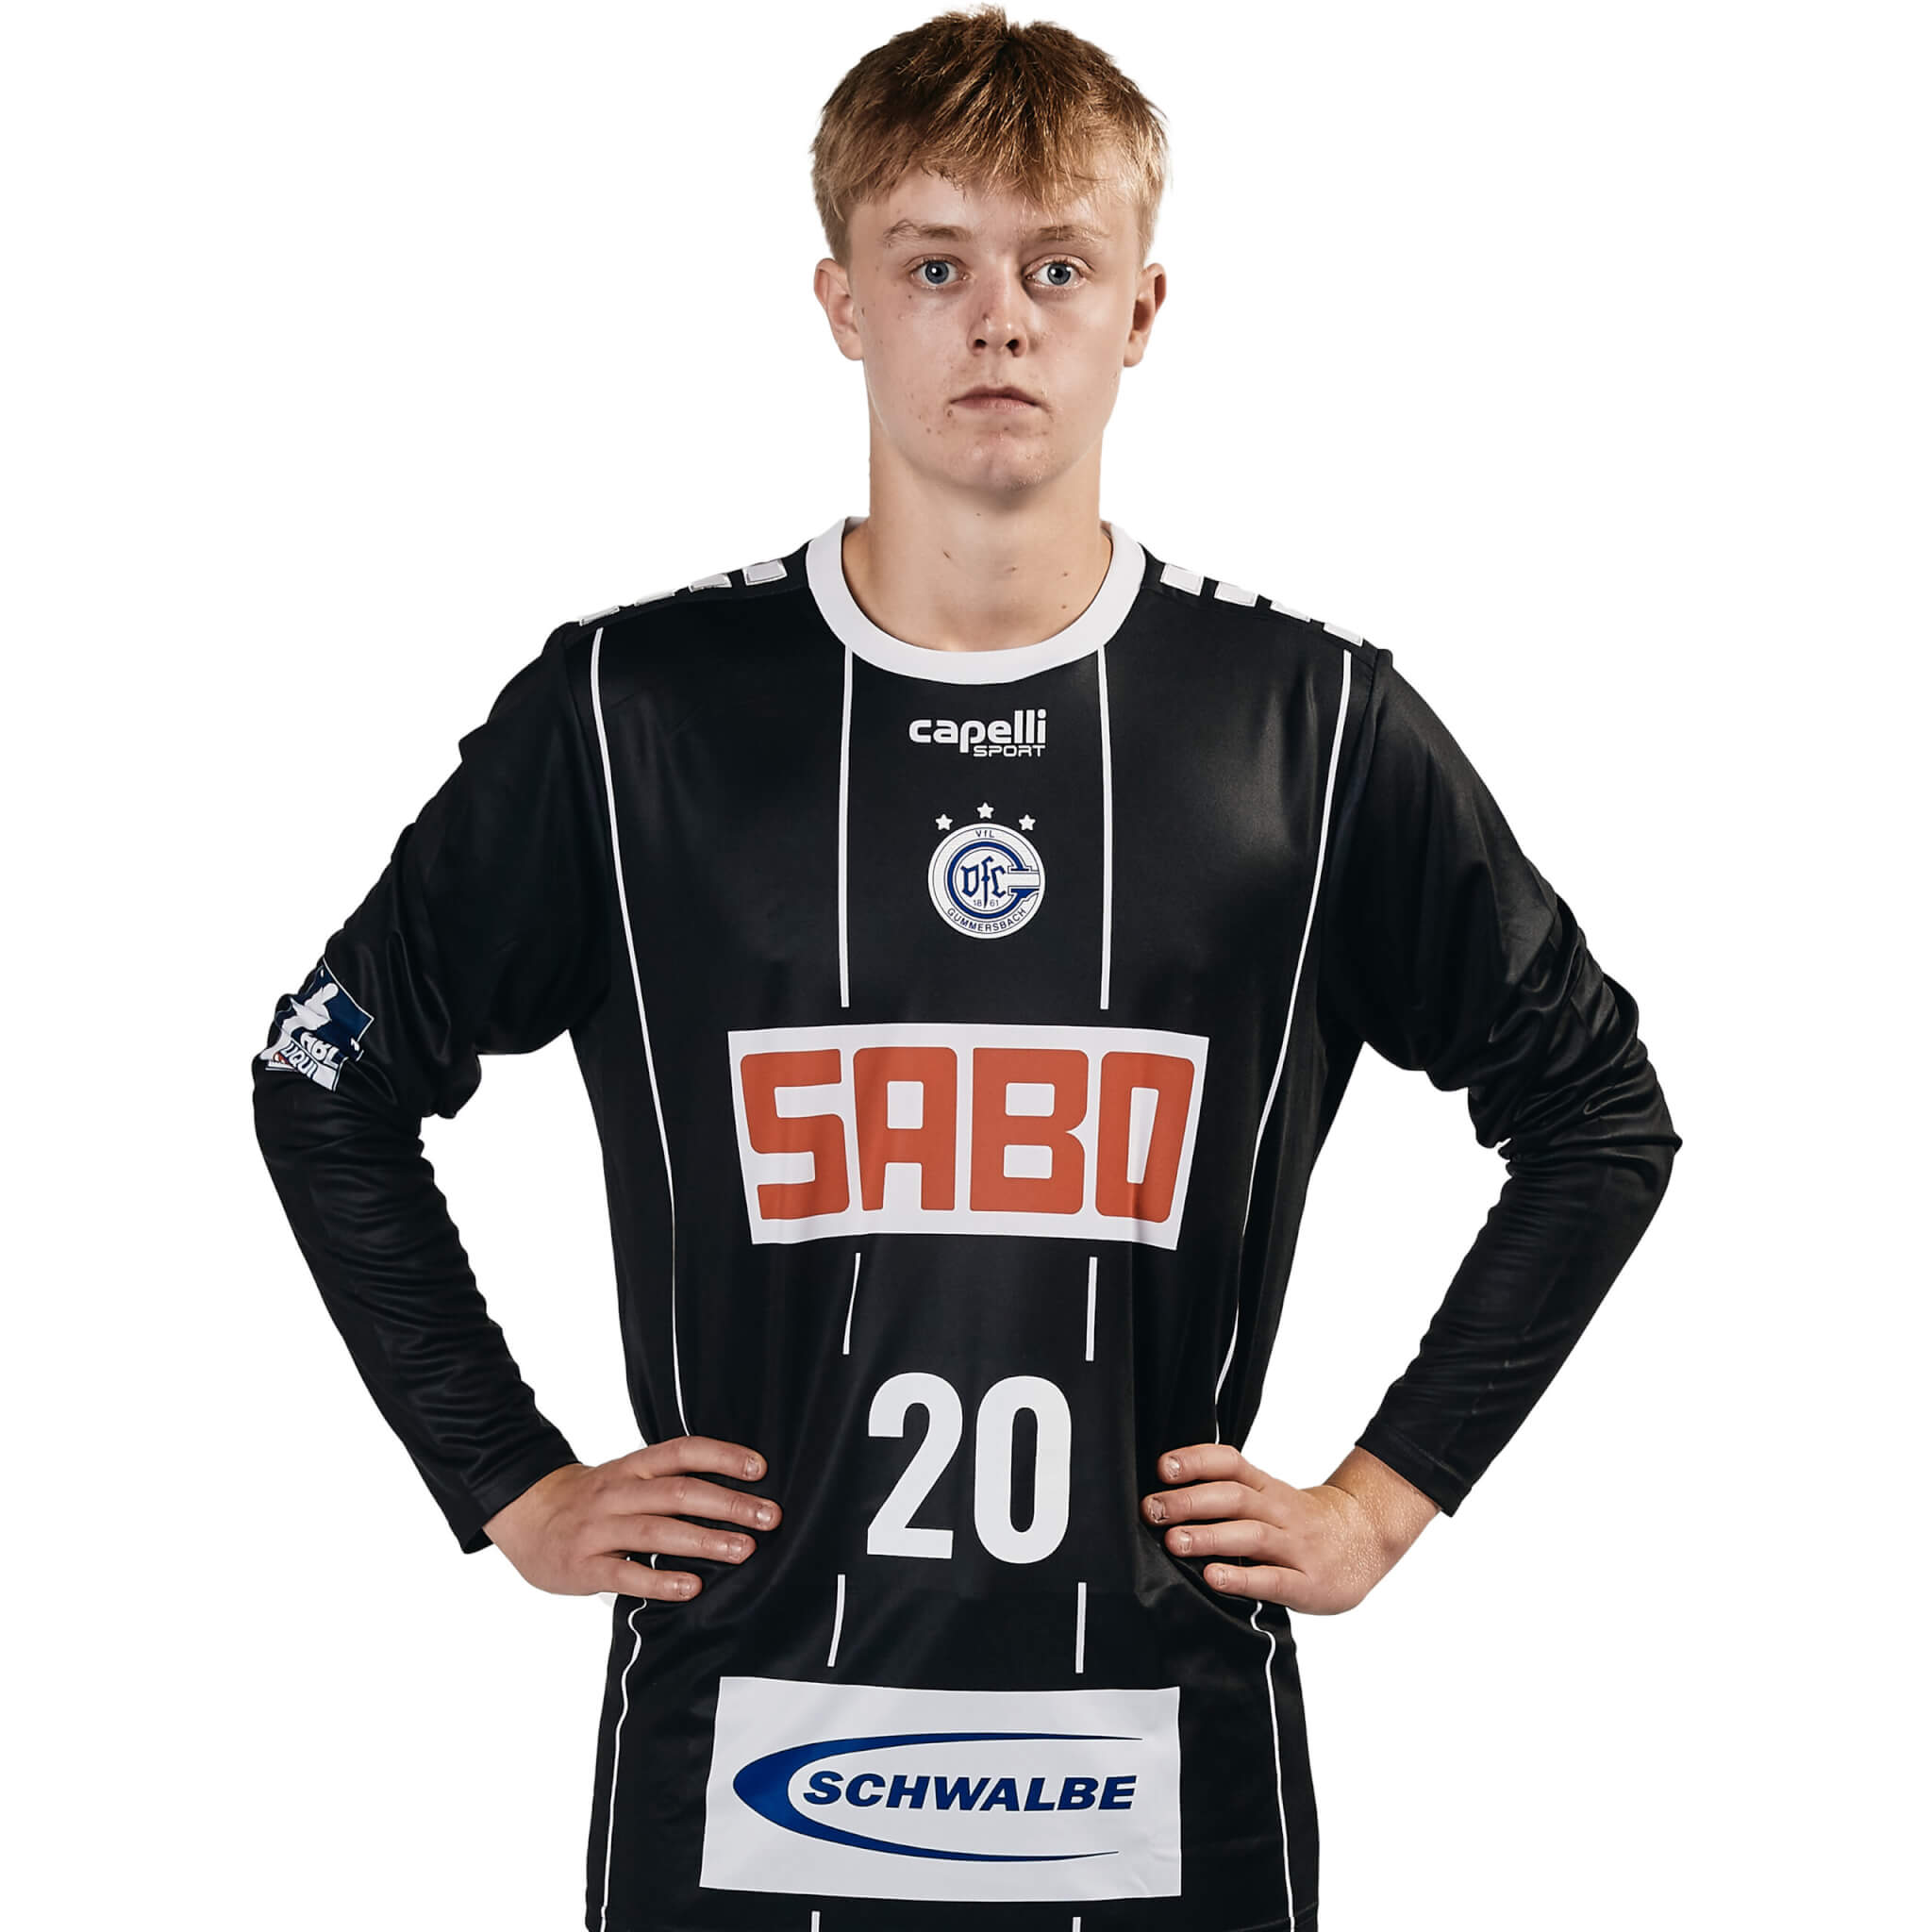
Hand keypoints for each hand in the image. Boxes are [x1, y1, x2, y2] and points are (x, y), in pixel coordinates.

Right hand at [482, 1436, 780, 1600]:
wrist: (526, 1516)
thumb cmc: (593, 1500)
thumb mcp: (627, 1477)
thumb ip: (669, 1481)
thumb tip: (735, 1491)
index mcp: (633, 1466)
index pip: (682, 1452)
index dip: (722, 1456)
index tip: (760, 1468)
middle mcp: (618, 1492)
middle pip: (679, 1492)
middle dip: (728, 1504)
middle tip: (769, 1517)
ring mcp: (599, 1529)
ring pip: (656, 1530)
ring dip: (704, 1540)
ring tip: (743, 1550)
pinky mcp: (583, 1565)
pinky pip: (624, 1573)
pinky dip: (659, 1580)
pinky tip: (691, 1587)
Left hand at [1140, 1443, 1436, 1613]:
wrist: (1365, 1541)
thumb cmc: (1299, 1522)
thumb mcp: (1269, 1497)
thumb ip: (1228, 1492)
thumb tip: (1164, 1491)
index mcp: (1266, 1487)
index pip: (1231, 1464)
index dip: (1197, 1461)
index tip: (1162, 1467)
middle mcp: (1279, 1511)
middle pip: (1234, 1498)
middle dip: (1189, 1501)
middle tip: (1152, 1510)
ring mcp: (1296, 1546)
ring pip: (1251, 1535)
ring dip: (1209, 1537)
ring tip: (1174, 1542)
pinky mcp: (1307, 1583)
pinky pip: (1273, 1580)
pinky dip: (1242, 1578)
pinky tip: (1214, 1578)